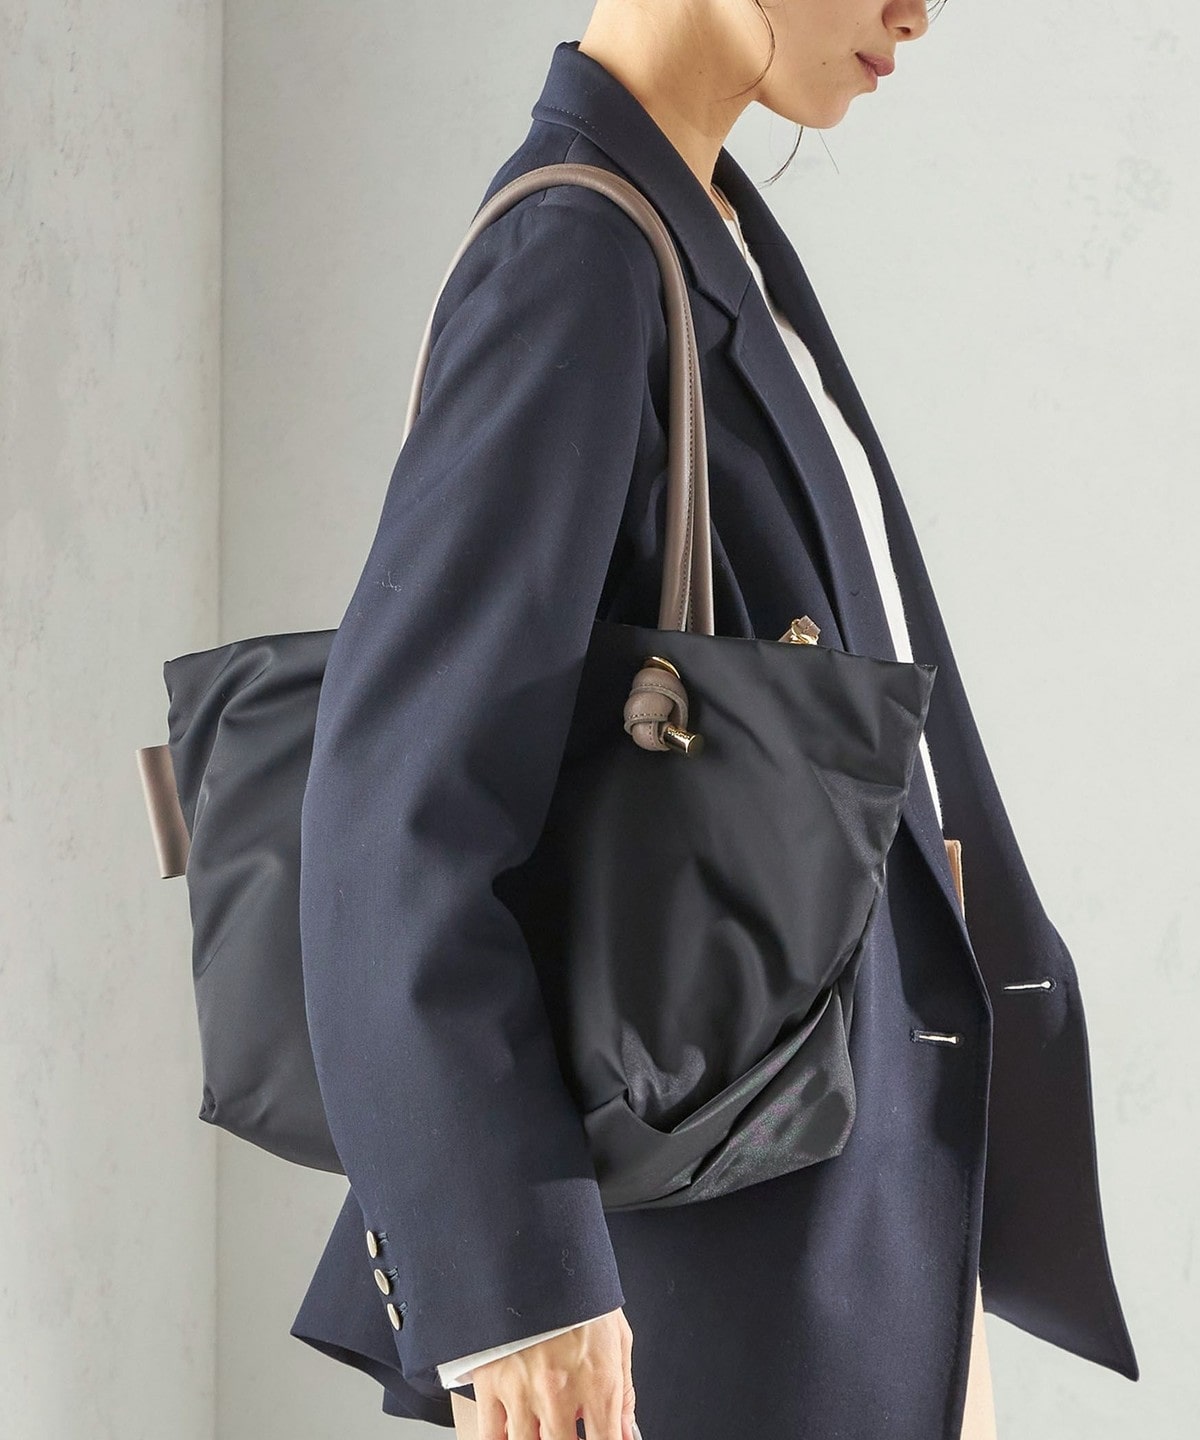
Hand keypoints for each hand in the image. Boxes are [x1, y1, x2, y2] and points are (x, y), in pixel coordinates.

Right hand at [470, 1306, 636, 1439]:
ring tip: (542, 1426)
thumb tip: (625, 1430)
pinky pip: (491, 1436)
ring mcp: (523, 1392)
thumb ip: (624, 1391)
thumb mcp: (617, 1337)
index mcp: (599, 1383)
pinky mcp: (491, 1384)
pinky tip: (513, 1432)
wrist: (537, 1254)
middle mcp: (561, 1394)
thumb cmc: (579, 1293)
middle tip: (566, 1429)